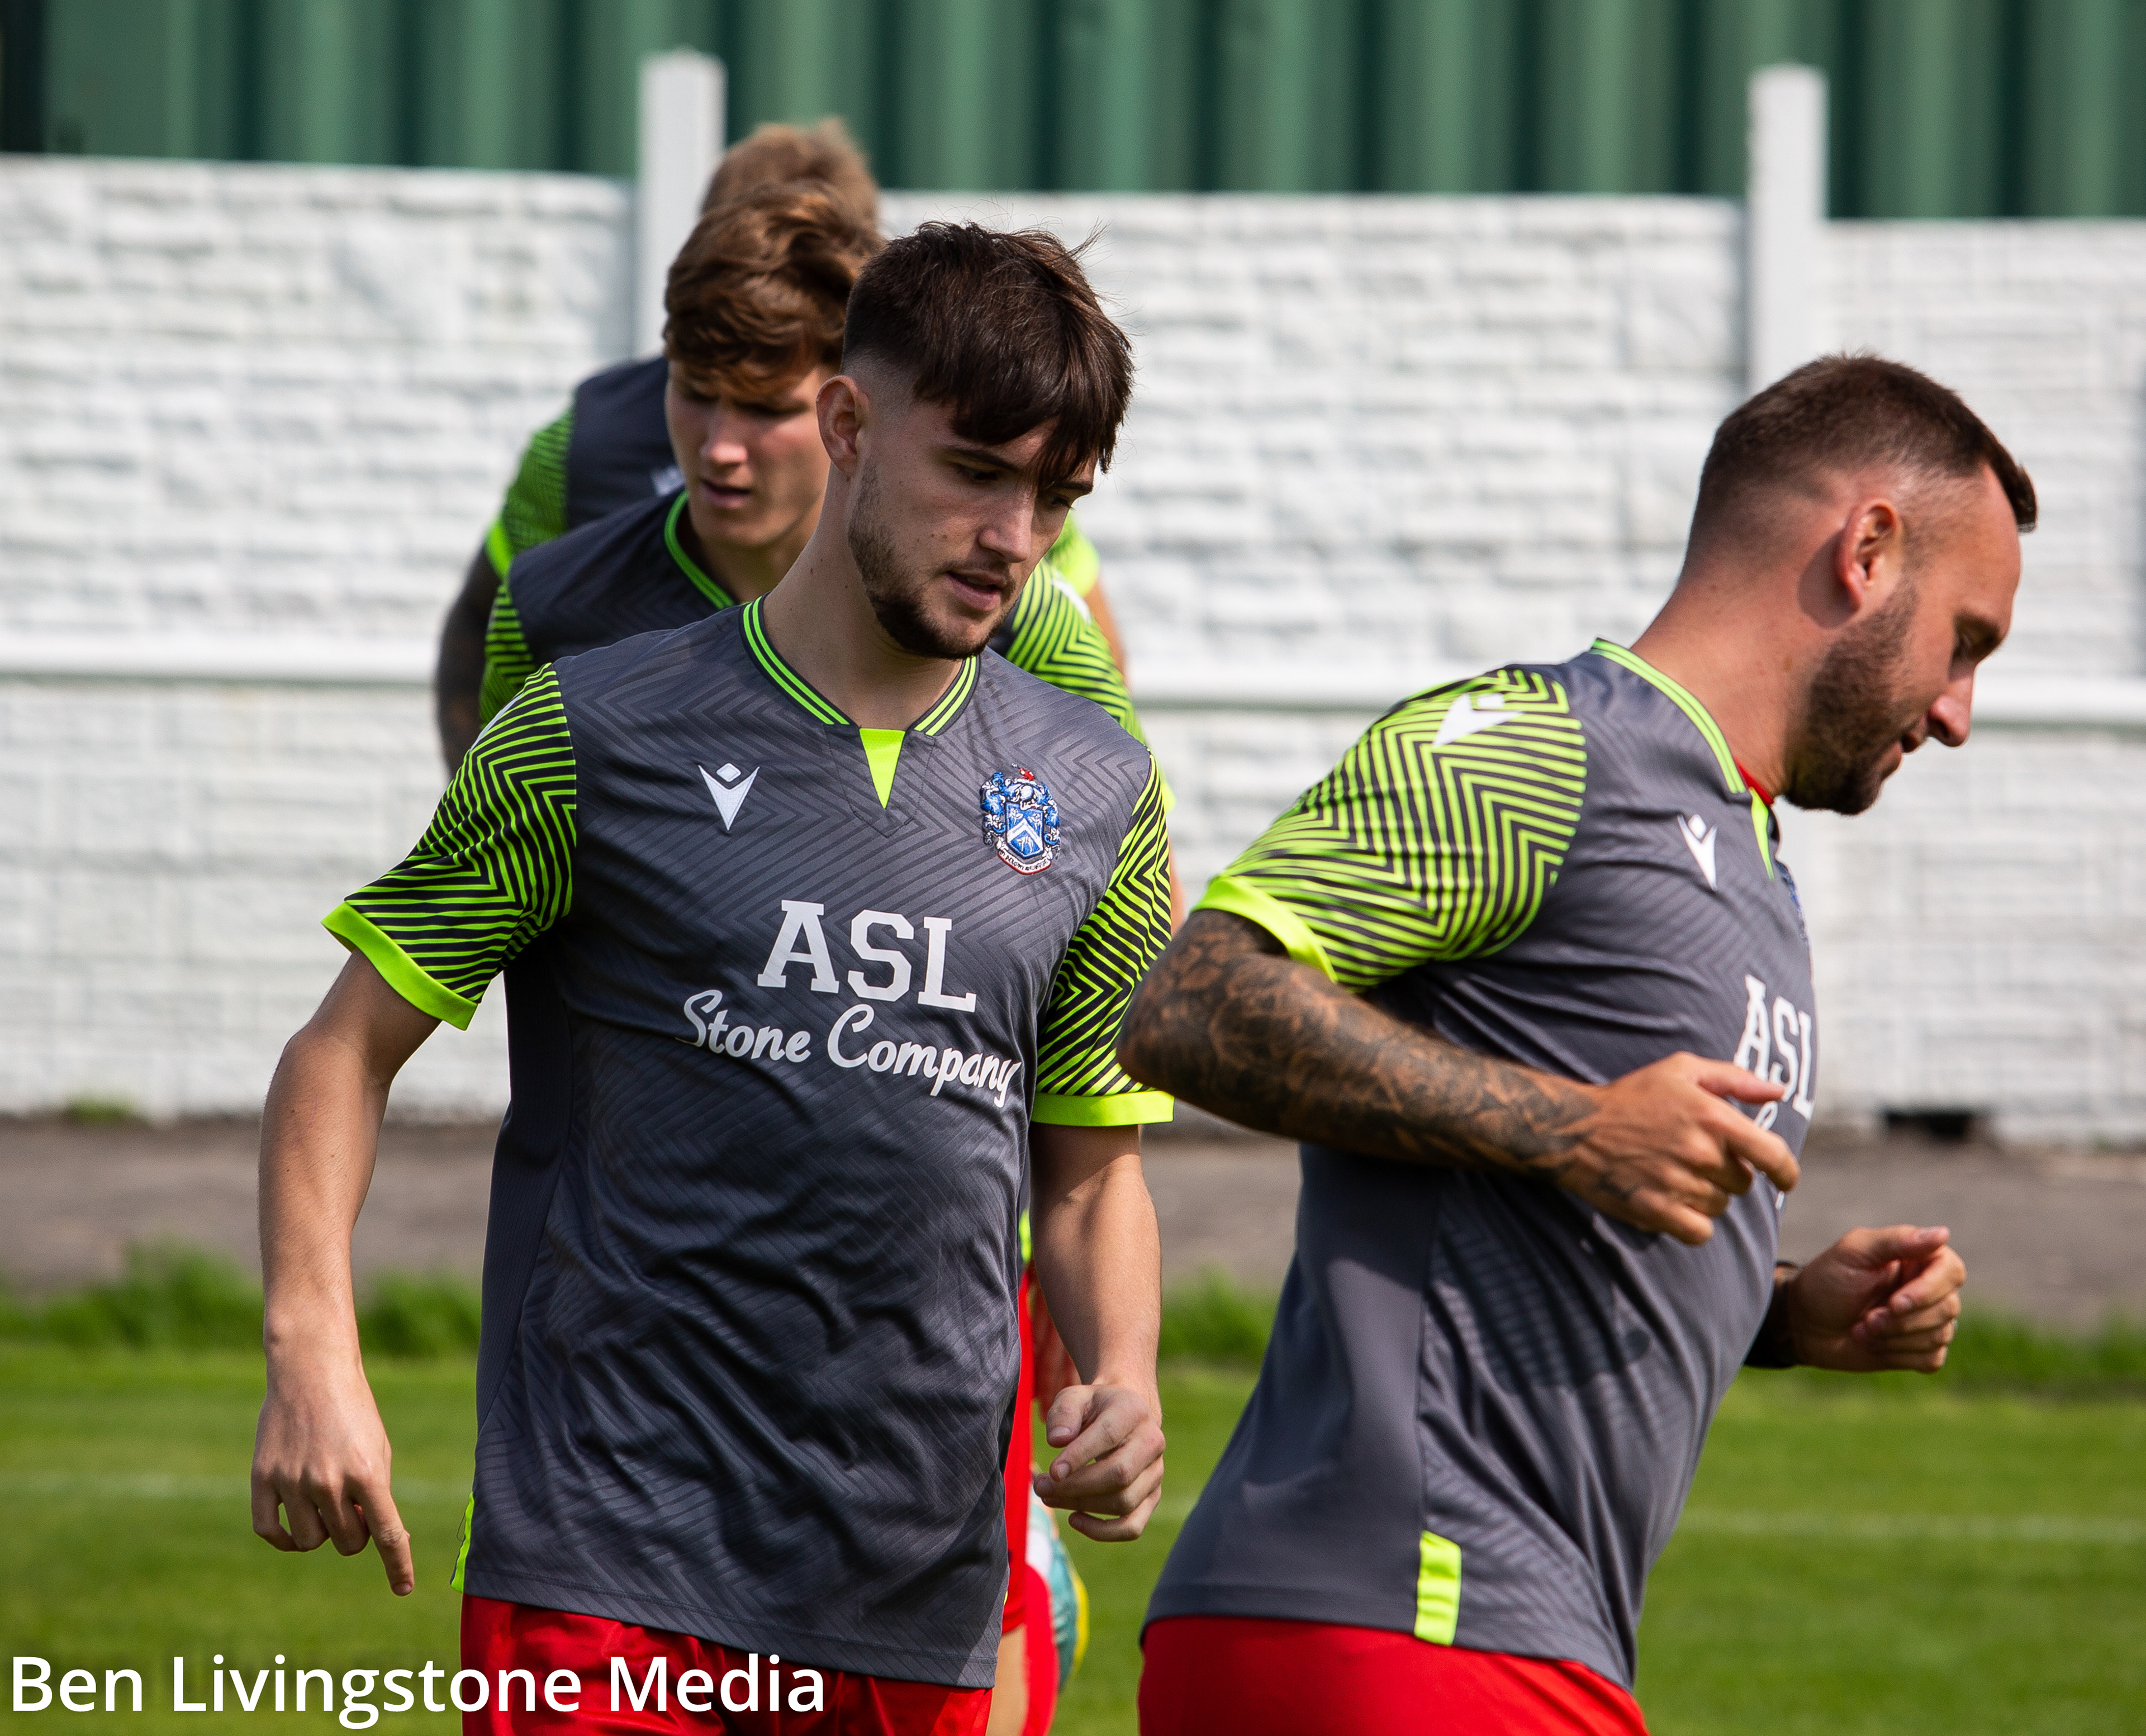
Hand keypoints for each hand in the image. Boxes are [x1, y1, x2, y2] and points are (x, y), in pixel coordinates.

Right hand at [251, 1348, 414, 1594]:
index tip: (404, 1589)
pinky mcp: (262, 1479)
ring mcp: (293, 1482)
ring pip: (311, 1542)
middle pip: (348, 1542)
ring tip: (326, 1502)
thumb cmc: (354, 1413)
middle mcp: (330, 1481)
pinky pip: (271, 1532)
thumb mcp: (378, 1450)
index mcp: (368, 1473)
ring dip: (322, 1532)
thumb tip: (364, 1537)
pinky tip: (294, 1528)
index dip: (399, 1566)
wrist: (312, 1373)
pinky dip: (284, 1539)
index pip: (388, 1534)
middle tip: (353, 1505)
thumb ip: (374, 1496)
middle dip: (355, 1533)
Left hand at [1032, 1381, 1164, 1542]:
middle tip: (1041, 1486)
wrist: (1122, 1415)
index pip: (1108, 1435)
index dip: (1079, 1456)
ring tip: (1049, 1496)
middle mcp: (1152, 1441)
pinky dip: (1102, 1531)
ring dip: (1081, 1505)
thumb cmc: (1093, 1408)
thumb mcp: (1074, 1397)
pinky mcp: (1151, 1497)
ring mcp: (1155, 1472)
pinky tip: (1074, 1519)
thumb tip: (1058, 1440)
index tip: (1052, 1471)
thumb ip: (1064, 1413)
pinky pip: (1133, 1526)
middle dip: (1076, 1486)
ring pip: (1124, 1502)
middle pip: (1119, 1474)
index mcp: (1133, 1411)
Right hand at [1551, 1053, 1798, 1244]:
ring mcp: (1679, 1184)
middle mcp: (1701, 1153)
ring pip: (1720, 1207)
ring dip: (1706, 1196)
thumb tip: (1778, 1091)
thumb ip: (1734, 1079)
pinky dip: (1692, 1223)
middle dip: (1727, 1174)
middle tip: (1696, 1159)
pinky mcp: (1657, 1211)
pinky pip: (1700, 1232)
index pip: (1773, 1154)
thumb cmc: (1632, 1095)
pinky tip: (1674, 1204)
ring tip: (1676, 1175)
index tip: (1785, 1179)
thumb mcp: (1680, 1070)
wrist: (1575, 1129)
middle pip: (1742, 1184)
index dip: (1787, 1172)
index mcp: (1713, 1118)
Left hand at [1785, 1225, 1963, 1371]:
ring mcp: (1928, 1320)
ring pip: (1941, 1335)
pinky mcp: (1921, 1349)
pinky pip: (1932, 1358)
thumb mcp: (1853, 1253)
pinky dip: (1899, 1355)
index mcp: (1919, 1259)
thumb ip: (1896, 1241)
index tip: (1896, 1303)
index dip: (1929, 1290)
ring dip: (1895, 1338)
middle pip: (1948, 1307)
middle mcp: (1930, 1288)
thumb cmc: (1827, 1281)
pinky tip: (1873, 1345)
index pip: (1951, 1271)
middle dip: (1902, 1320)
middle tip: (1866, 1319)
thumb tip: (1943, 1234)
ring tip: (1863, 1329)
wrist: (1805, 1323)